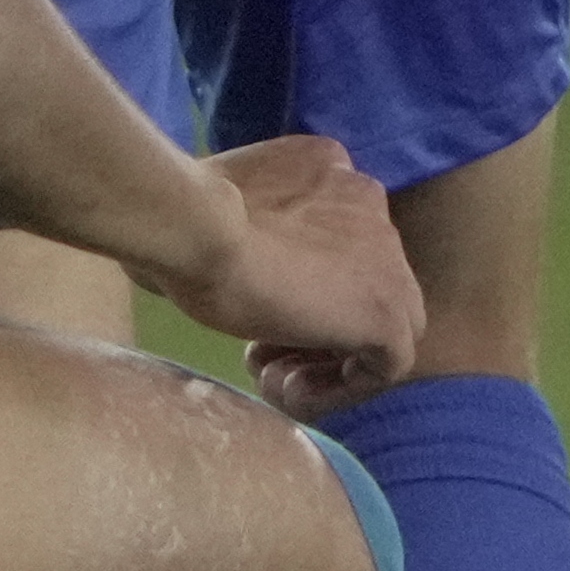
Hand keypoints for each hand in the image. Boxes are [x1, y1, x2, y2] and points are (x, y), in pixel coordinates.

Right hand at [161, 137, 419, 417]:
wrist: (197, 228)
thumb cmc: (181, 216)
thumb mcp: (216, 210)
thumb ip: (246, 225)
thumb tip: (234, 260)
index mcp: (337, 180)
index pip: (340, 244)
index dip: (298, 285)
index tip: (252, 309)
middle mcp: (374, 210)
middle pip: (364, 284)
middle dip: (314, 324)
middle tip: (256, 350)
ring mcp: (388, 262)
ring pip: (383, 325)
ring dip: (325, 360)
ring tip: (269, 377)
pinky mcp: (385, 314)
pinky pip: (386, 365)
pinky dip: (339, 387)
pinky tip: (284, 390)